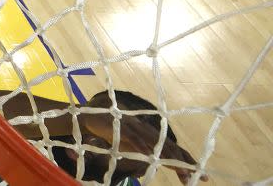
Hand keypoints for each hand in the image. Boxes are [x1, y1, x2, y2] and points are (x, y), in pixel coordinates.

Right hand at [82, 110, 206, 182]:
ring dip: (170, 157)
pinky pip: (135, 138)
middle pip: (170, 147)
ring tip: (181, 170)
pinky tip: (149, 155)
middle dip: (185, 163)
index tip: (202, 176)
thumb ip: (143, 151)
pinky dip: (142, 146)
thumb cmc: (114, 131)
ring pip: (157, 143)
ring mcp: (136, 128)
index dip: (188, 161)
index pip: (174, 149)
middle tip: (195, 177)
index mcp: (152, 136)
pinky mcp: (123, 127)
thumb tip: (153, 162)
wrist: (93, 116)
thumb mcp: (132, 145)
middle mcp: (148, 131)